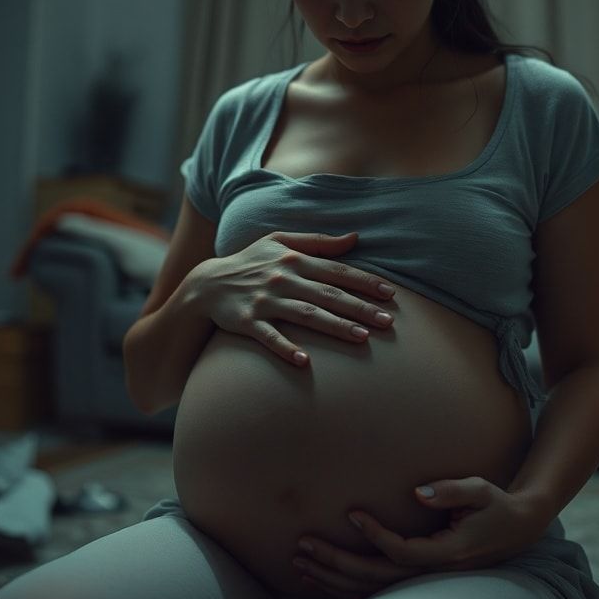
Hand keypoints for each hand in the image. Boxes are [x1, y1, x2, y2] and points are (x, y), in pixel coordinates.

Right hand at [195, 230, 395, 365]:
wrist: (206, 284)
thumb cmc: (251, 261)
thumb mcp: (280, 242)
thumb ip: (319, 242)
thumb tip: (355, 238)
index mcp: (295, 259)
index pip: (337, 271)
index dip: (365, 282)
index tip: (391, 294)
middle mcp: (283, 278)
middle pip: (328, 294)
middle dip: (360, 307)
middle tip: (388, 322)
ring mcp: (265, 300)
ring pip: (306, 314)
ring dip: (334, 326)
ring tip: (362, 338)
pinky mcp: (247, 321)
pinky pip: (269, 336)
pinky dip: (285, 348)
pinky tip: (304, 361)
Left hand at [293, 477, 554, 598]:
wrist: (516, 529)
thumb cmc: (495, 504)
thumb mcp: (481, 491)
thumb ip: (451, 490)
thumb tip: (417, 492)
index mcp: (447, 553)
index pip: (402, 551)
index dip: (375, 535)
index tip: (351, 512)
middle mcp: (432, 573)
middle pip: (375, 577)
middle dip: (336, 563)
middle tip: (303, 545)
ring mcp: (423, 580)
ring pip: (370, 589)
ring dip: (333, 578)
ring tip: (300, 561)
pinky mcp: (416, 577)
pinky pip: (374, 590)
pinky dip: (344, 587)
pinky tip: (319, 577)